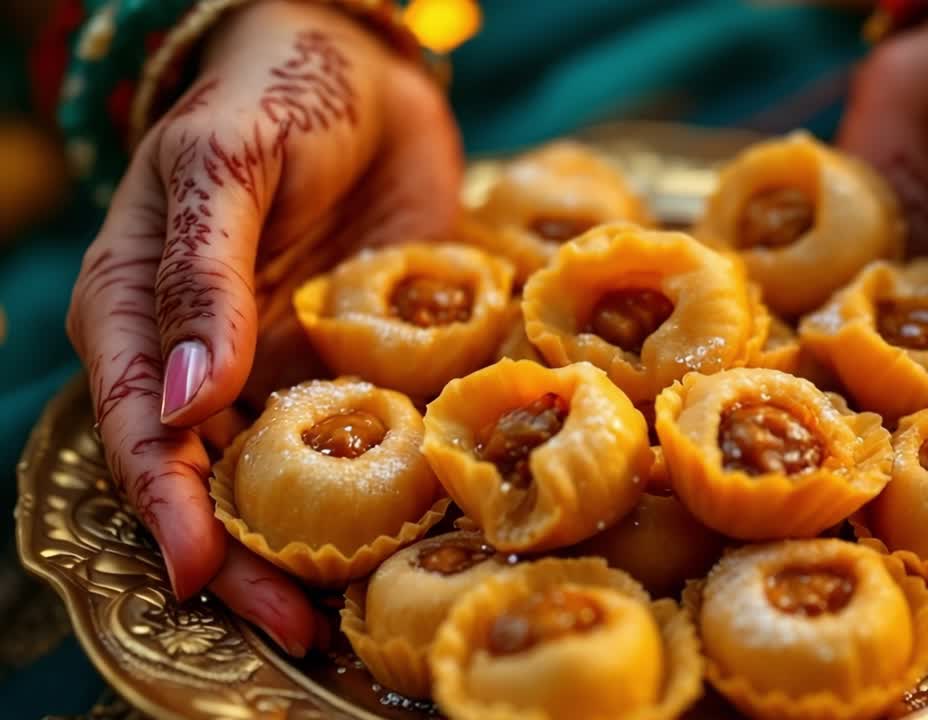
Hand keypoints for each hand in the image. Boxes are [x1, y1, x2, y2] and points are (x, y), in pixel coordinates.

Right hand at [65, 0, 460, 652]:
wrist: (364, 68)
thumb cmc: (273, 92)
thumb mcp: (226, 163)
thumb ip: (201, 274)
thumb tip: (187, 398)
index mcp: (142, 315)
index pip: (141, 432)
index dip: (169, 509)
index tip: (204, 572)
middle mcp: (209, 360)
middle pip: (212, 483)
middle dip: (245, 561)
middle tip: (295, 626)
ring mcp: (287, 369)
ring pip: (290, 479)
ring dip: (316, 545)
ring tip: (354, 610)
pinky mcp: (363, 362)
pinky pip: (370, 436)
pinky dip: (387, 487)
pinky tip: (422, 529)